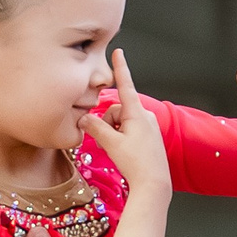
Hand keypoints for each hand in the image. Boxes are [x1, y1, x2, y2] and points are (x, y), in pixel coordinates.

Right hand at [80, 51, 170, 200]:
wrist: (154, 184)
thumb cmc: (135, 163)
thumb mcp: (110, 143)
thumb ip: (95, 128)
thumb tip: (83, 119)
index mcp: (137, 113)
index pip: (125, 85)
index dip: (120, 68)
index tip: (119, 52)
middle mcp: (145, 116)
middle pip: (117, 110)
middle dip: (107, 122)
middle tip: (107, 142)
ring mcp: (148, 127)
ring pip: (122, 122)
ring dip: (113, 133)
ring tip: (116, 150)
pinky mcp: (149, 137)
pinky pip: (129, 131)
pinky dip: (121, 138)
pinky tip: (123, 153)